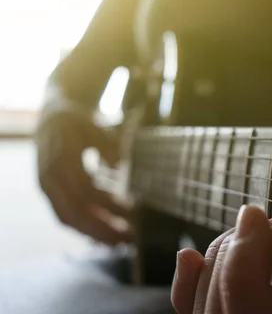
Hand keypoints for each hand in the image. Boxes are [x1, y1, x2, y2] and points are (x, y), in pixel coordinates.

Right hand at [35, 106, 131, 244]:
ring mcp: (47, 188)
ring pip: (68, 219)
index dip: (110, 205)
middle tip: (131, 239)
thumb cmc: (79, 123)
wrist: (53, 118)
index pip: (87, 190)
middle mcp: (49, 178)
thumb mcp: (95, 126)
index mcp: (62, 159)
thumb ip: (106, 145)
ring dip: (94, 234)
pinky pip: (64, 217)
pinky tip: (105, 237)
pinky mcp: (50, 195)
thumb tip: (118, 165)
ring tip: (121, 242)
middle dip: (103, 229)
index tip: (135, 213)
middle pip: (75, 211)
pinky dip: (84, 229)